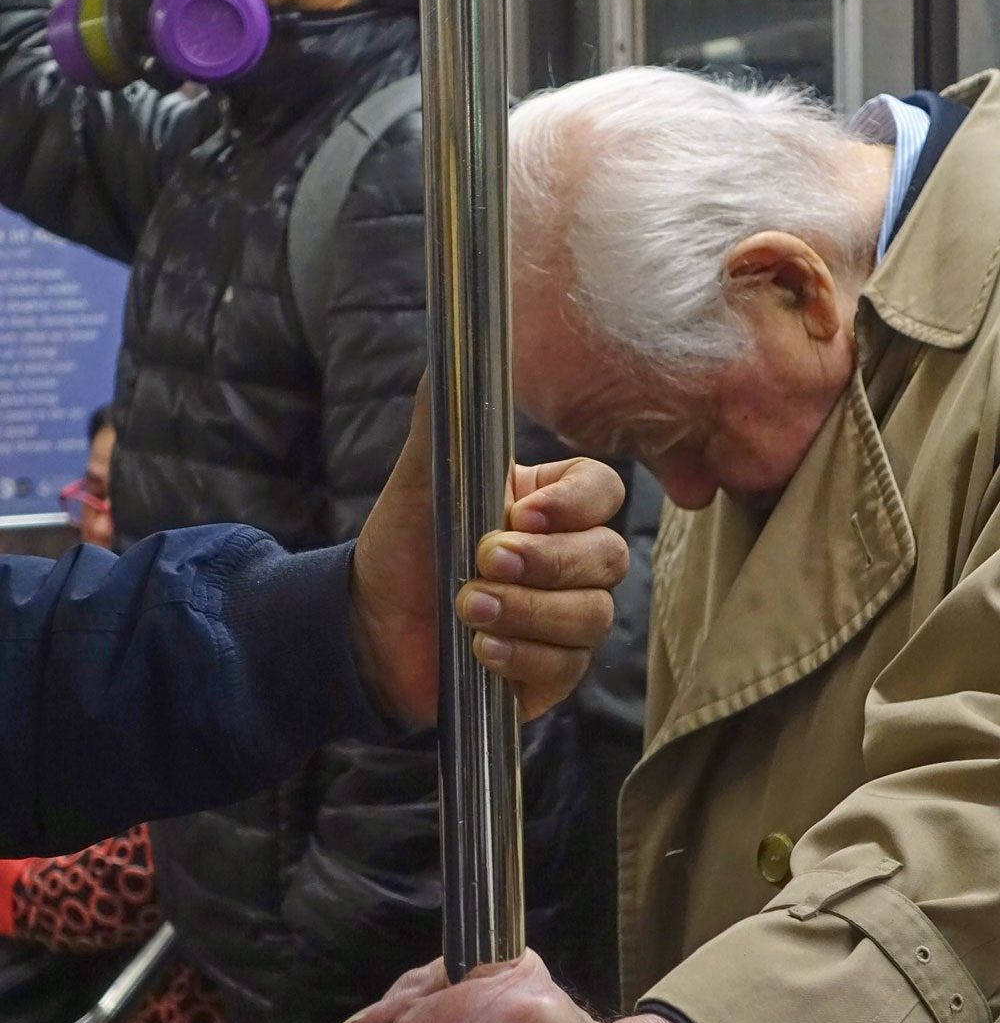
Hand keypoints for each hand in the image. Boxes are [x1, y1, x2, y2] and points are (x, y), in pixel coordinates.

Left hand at [351, 376, 627, 725]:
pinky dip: (524, 658)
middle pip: (609, 557)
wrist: (369, 627)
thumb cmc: (403, 546)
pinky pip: (568, 668)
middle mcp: (572, 559)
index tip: (519, 514)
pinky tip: (482, 651)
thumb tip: (455, 351)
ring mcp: (567, 617)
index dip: (574, 506)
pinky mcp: (552, 671)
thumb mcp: (422, 475)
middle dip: (545, 564)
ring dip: (528, 612)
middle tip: (483, 562)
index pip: (603, 493)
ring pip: (593, 616)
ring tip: (467, 609)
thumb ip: (445, 416)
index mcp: (551, 503)